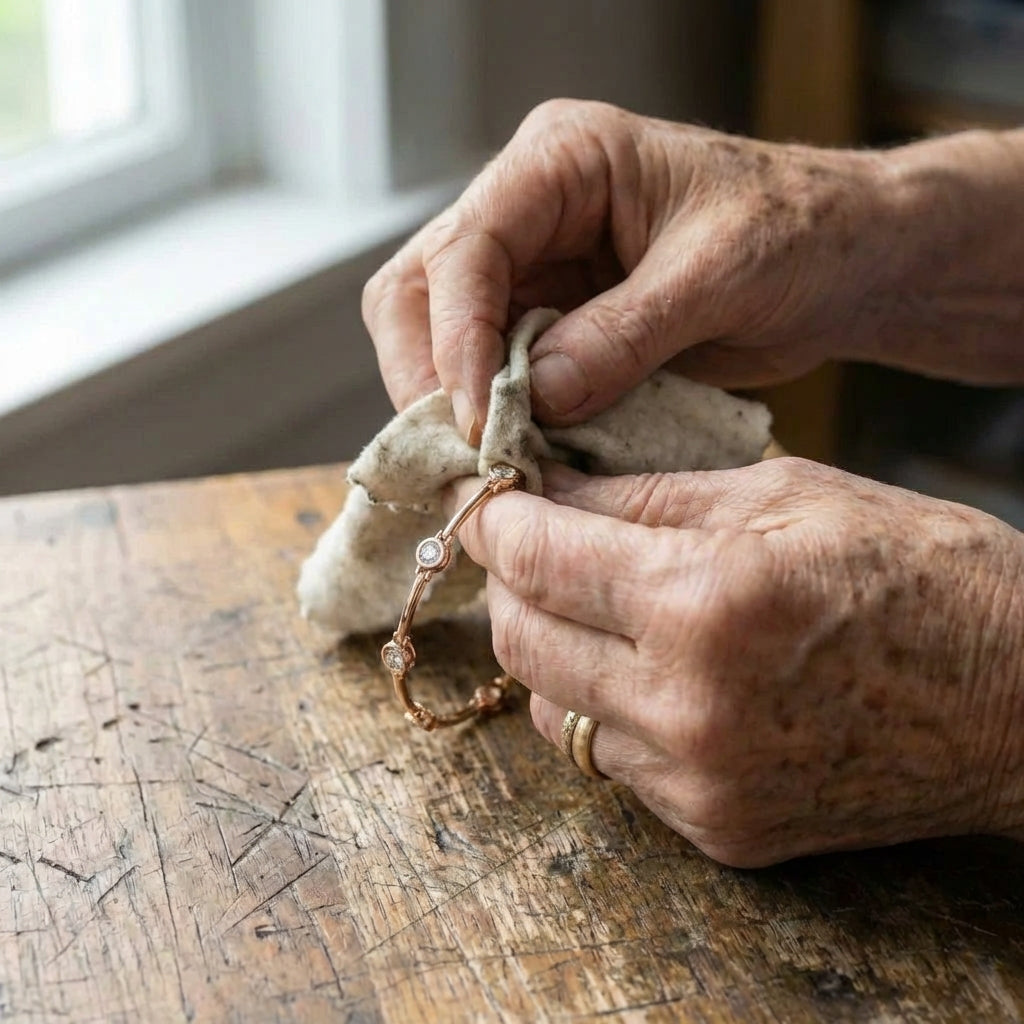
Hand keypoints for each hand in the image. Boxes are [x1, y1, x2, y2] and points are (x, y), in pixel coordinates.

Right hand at [363, 99, 894, 437]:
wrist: (841, 261)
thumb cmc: (798, 232)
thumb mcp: (718, 274)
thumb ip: (623, 334)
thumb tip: (536, 400)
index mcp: (561, 160)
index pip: (466, 247)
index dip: (458, 339)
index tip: (478, 419)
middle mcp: (529, 210)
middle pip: (421, 290)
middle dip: (430, 375)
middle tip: (465, 450)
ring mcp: (535, 269)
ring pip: (440, 337)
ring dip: (456, 404)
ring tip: (491, 461)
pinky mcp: (552, 322)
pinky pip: (494, 374)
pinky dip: (498, 419)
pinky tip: (522, 454)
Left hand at [449, 459, 1023, 865]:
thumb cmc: (922, 572)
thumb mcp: (783, 495)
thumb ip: (647, 497)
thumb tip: (550, 490)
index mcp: (707, 601)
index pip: (537, 559)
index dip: (495, 521)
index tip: (486, 501)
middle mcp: (689, 706)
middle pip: (523, 642)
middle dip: (513, 583)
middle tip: (536, 544)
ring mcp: (701, 783)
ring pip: (552, 711)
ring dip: (555, 650)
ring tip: (599, 606)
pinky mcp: (719, 831)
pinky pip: (613, 761)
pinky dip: (609, 708)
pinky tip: (654, 670)